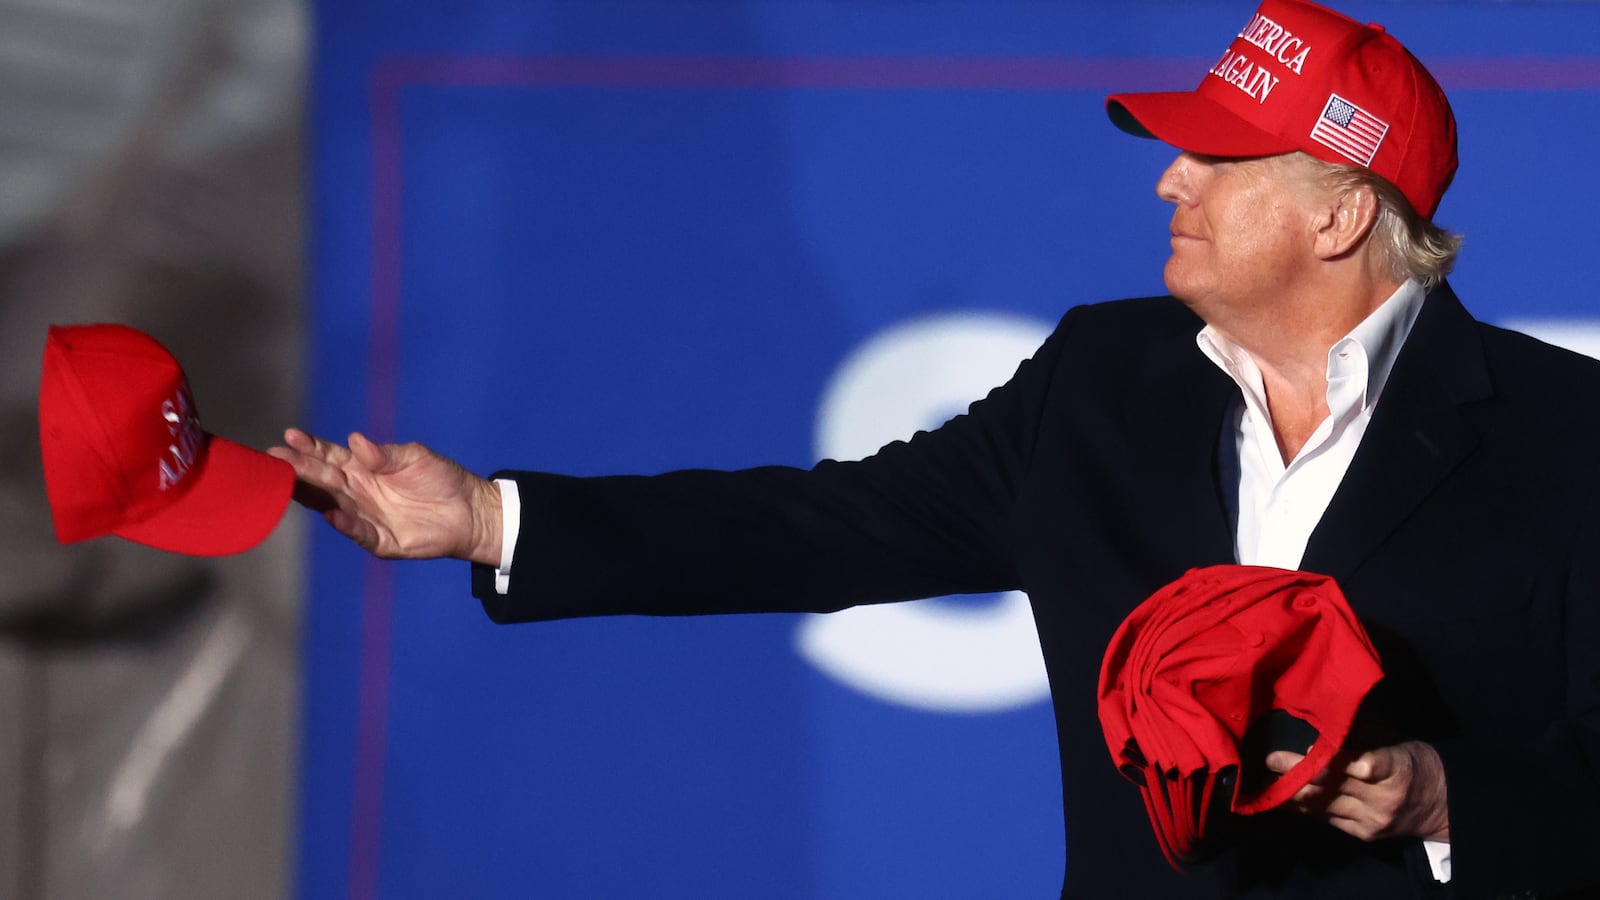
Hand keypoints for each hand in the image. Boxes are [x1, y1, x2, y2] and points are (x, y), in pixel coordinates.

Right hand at [267, 428, 501, 565]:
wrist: (470, 511)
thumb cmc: (441, 479)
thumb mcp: (415, 457)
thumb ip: (385, 454)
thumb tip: (356, 441)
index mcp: (363, 468)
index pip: (329, 455)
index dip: (310, 447)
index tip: (289, 436)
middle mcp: (358, 492)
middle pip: (323, 479)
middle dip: (298, 468)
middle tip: (274, 458)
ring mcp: (366, 516)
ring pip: (332, 505)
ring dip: (311, 496)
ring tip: (289, 484)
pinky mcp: (381, 540)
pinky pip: (359, 533)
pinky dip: (346, 525)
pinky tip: (333, 514)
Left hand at [1265, 740, 1449, 842]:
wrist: (1442, 805)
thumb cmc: (1412, 761)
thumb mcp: (1394, 740)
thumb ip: (1360, 736)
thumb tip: (1321, 730)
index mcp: (1397, 768)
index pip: (1368, 764)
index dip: (1337, 759)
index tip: (1310, 750)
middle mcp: (1383, 798)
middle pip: (1335, 785)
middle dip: (1297, 772)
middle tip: (1269, 759)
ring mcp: (1372, 820)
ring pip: (1324, 805)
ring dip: (1291, 792)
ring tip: (1265, 779)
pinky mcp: (1363, 834)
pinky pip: (1326, 819)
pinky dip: (1302, 808)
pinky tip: (1280, 798)